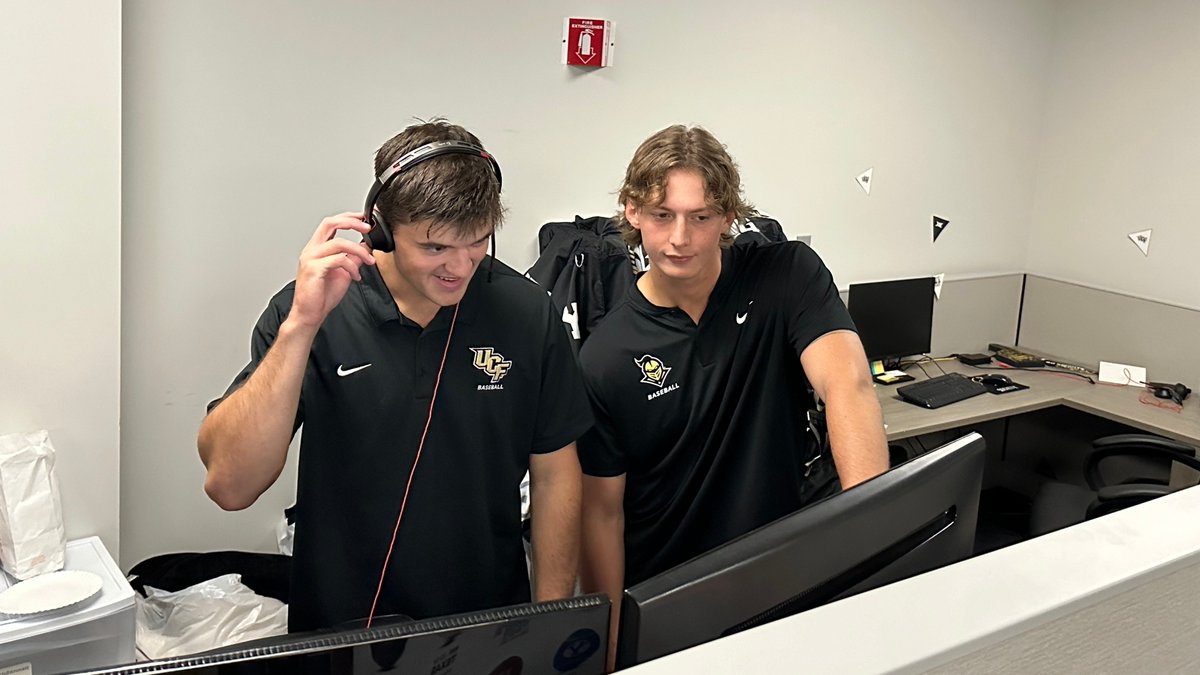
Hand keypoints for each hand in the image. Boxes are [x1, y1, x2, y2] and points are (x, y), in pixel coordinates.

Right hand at [287, 213, 375, 330]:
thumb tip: (366, 247)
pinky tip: (356, 276)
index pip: (330, 223)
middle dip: (352, 222)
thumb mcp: (344, 272)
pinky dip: (352, 266)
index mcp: (317, 248)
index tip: (364, 218)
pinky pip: (338, 260)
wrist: (310, 314)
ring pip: (339, 242)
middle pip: (330, 223)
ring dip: (359, 250)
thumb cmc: (322, 295)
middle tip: (368, 228)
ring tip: (370, 262)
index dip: (348, 218)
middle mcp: (311, 250)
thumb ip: (353, 258)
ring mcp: (310, 258)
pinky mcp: (314, 269)